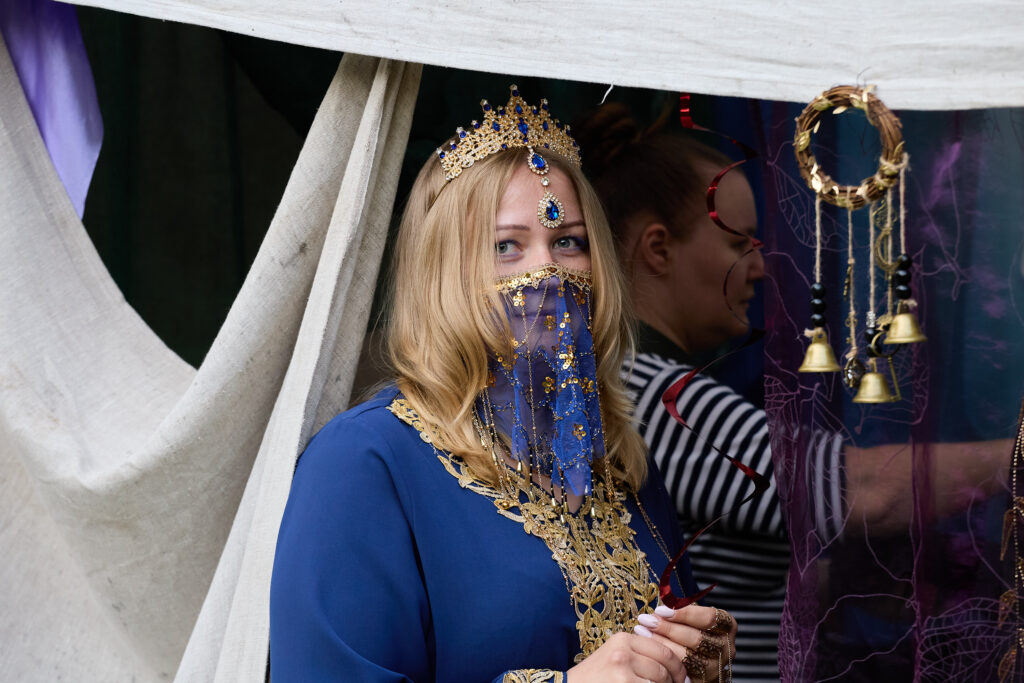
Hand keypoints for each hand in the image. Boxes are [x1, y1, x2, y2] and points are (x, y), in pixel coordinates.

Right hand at [565, 631, 686, 682]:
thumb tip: (672, 665)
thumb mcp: (614, 657)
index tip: (681, 678)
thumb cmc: (594, 678)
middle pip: (664, 666)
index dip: (677, 666)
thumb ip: (638, 654)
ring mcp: (622, 670)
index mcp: (623, 639)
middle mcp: (623, 651)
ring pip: (660, 681)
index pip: (662, 650)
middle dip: (675, 681)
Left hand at [632, 605, 736, 681]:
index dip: (683, 613)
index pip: (708, 617)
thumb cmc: (691, 627)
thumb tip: (662, 597)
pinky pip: (681, 671)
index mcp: (727, 626)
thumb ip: (681, 607)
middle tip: (645, 620)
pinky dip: (662, 659)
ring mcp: (715, 667)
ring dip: (661, 643)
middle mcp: (726, 648)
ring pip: (687, 657)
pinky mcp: (701, 681)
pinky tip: (648, 648)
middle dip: (667, 628)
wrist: (697, 658)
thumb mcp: (692, 614)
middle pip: (696, 638)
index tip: (660, 609)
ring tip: (642, 631)